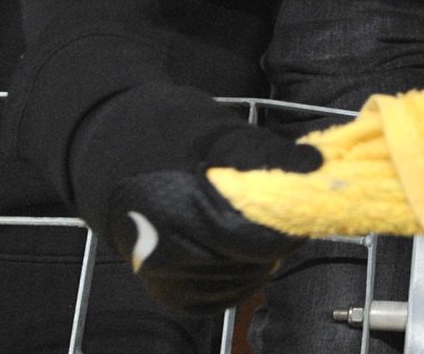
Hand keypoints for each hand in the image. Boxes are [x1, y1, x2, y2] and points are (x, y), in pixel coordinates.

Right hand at [101, 119, 318, 311]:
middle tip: (278, 201)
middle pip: (253, 262)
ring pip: (246, 280)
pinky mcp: (174, 294)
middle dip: (275, 234)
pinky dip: (244, 269)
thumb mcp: (213, 129)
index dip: (287, 219)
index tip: (301, 195)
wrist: (109, 153)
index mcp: (172, 215)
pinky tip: (237, 240)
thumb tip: (315, 165)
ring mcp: (167, 282)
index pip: (256, 240)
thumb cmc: (161, 133)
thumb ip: (264, 153)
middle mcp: (164, 259)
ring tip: (250, 216)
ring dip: (260, 252)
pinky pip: (229, 292)